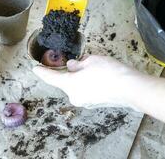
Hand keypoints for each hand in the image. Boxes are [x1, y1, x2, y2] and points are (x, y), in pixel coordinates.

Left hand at [33, 55, 164, 130]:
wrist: (130, 88)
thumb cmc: (109, 72)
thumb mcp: (91, 61)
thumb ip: (77, 64)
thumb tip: (72, 67)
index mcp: (69, 85)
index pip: (51, 78)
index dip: (42, 72)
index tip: (35, 69)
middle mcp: (74, 96)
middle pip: (66, 82)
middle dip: (71, 72)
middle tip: (80, 61)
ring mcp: (84, 102)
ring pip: (76, 86)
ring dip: (80, 77)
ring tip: (95, 69)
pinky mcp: (94, 104)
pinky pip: (85, 91)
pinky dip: (87, 84)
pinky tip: (99, 77)